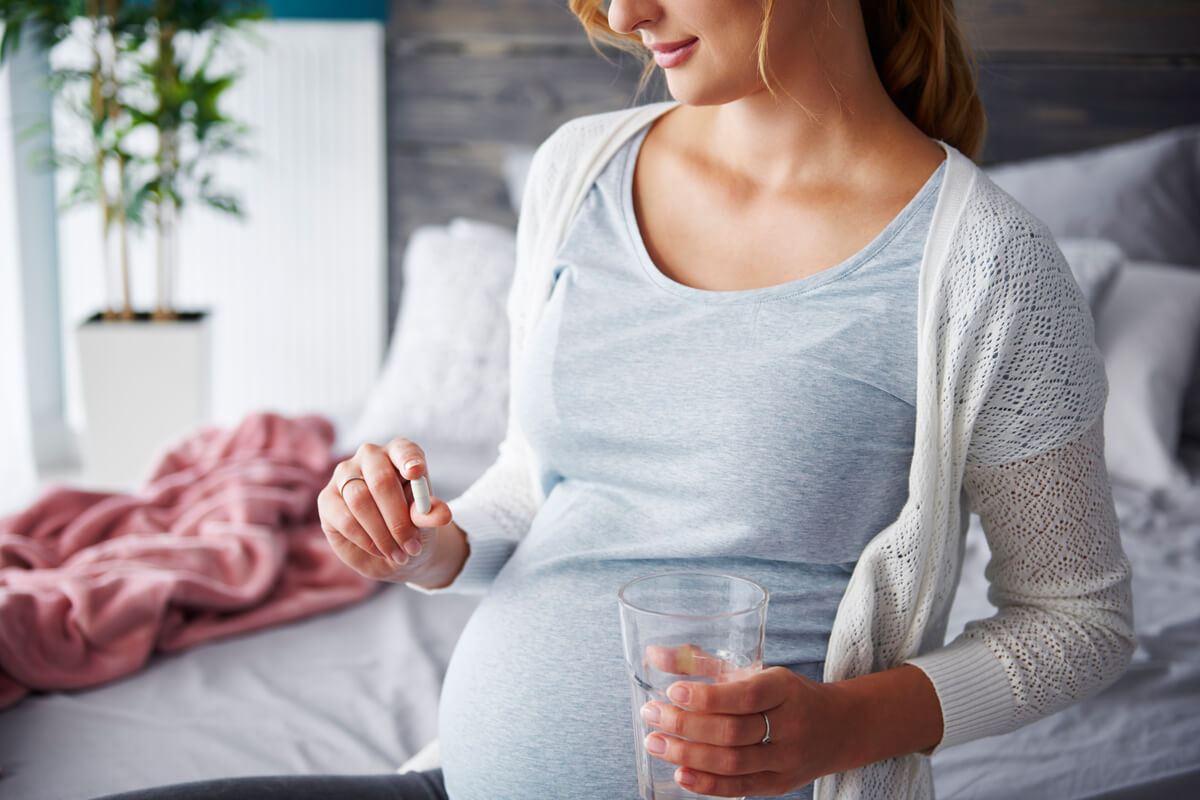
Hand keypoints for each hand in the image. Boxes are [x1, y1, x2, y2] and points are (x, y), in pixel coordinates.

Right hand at [317, 438, 452, 581]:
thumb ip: (430, 515)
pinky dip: (365, 539)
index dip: (409, 459)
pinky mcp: (327, 499)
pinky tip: (380, 550)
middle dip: (398, 519)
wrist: (395, 549)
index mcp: (400, 454)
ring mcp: (345, 475)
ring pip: (360, 500)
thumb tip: (443, 514)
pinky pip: (345, 518)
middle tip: (411, 546)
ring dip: (382, 533)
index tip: (416, 473)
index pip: (404, 449)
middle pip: (381, 480)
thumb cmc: (414, 527)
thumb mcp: (427, 523)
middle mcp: (371, 457)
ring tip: (398, 553)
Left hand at [641, 665, 844, 796]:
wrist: (838, 727)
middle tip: (651, 714)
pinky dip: (707, 784)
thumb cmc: (786, 694)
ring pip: (733, 762)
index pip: (745, 696)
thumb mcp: (754, 671)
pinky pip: (739, 788)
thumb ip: (704, 663)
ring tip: (655, 743)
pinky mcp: (779, 784)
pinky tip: (680, 773)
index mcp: (784, 688)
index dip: (707, 696)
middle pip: (732, 731)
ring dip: (688, 754)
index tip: (673, 691)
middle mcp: (789, 725)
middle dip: (686, 725)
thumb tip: (654, 654)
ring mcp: (786, 759)